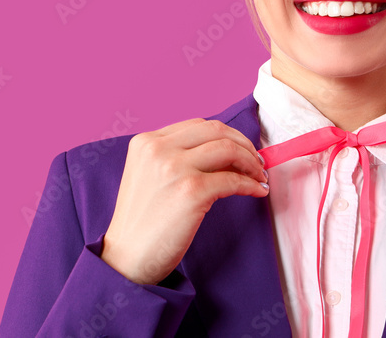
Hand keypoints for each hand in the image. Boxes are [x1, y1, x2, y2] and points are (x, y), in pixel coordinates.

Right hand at [100, 118, 269, 284]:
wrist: (126, 259)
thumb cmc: (142, 223)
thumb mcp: (149, 175)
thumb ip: (175, 156)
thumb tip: (225, 150)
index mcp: (146, 142)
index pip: (198, 126)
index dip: (227, 135)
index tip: (242, 149)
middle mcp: (158, 149)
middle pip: (217, 132)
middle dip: (243, 144)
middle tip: (256, 162)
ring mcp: (174, 168)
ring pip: (228, 150)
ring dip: (251, 163)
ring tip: (259, 177)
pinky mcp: (191, 191)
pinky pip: (233, 180)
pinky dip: (251, 185)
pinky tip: (257, 192)